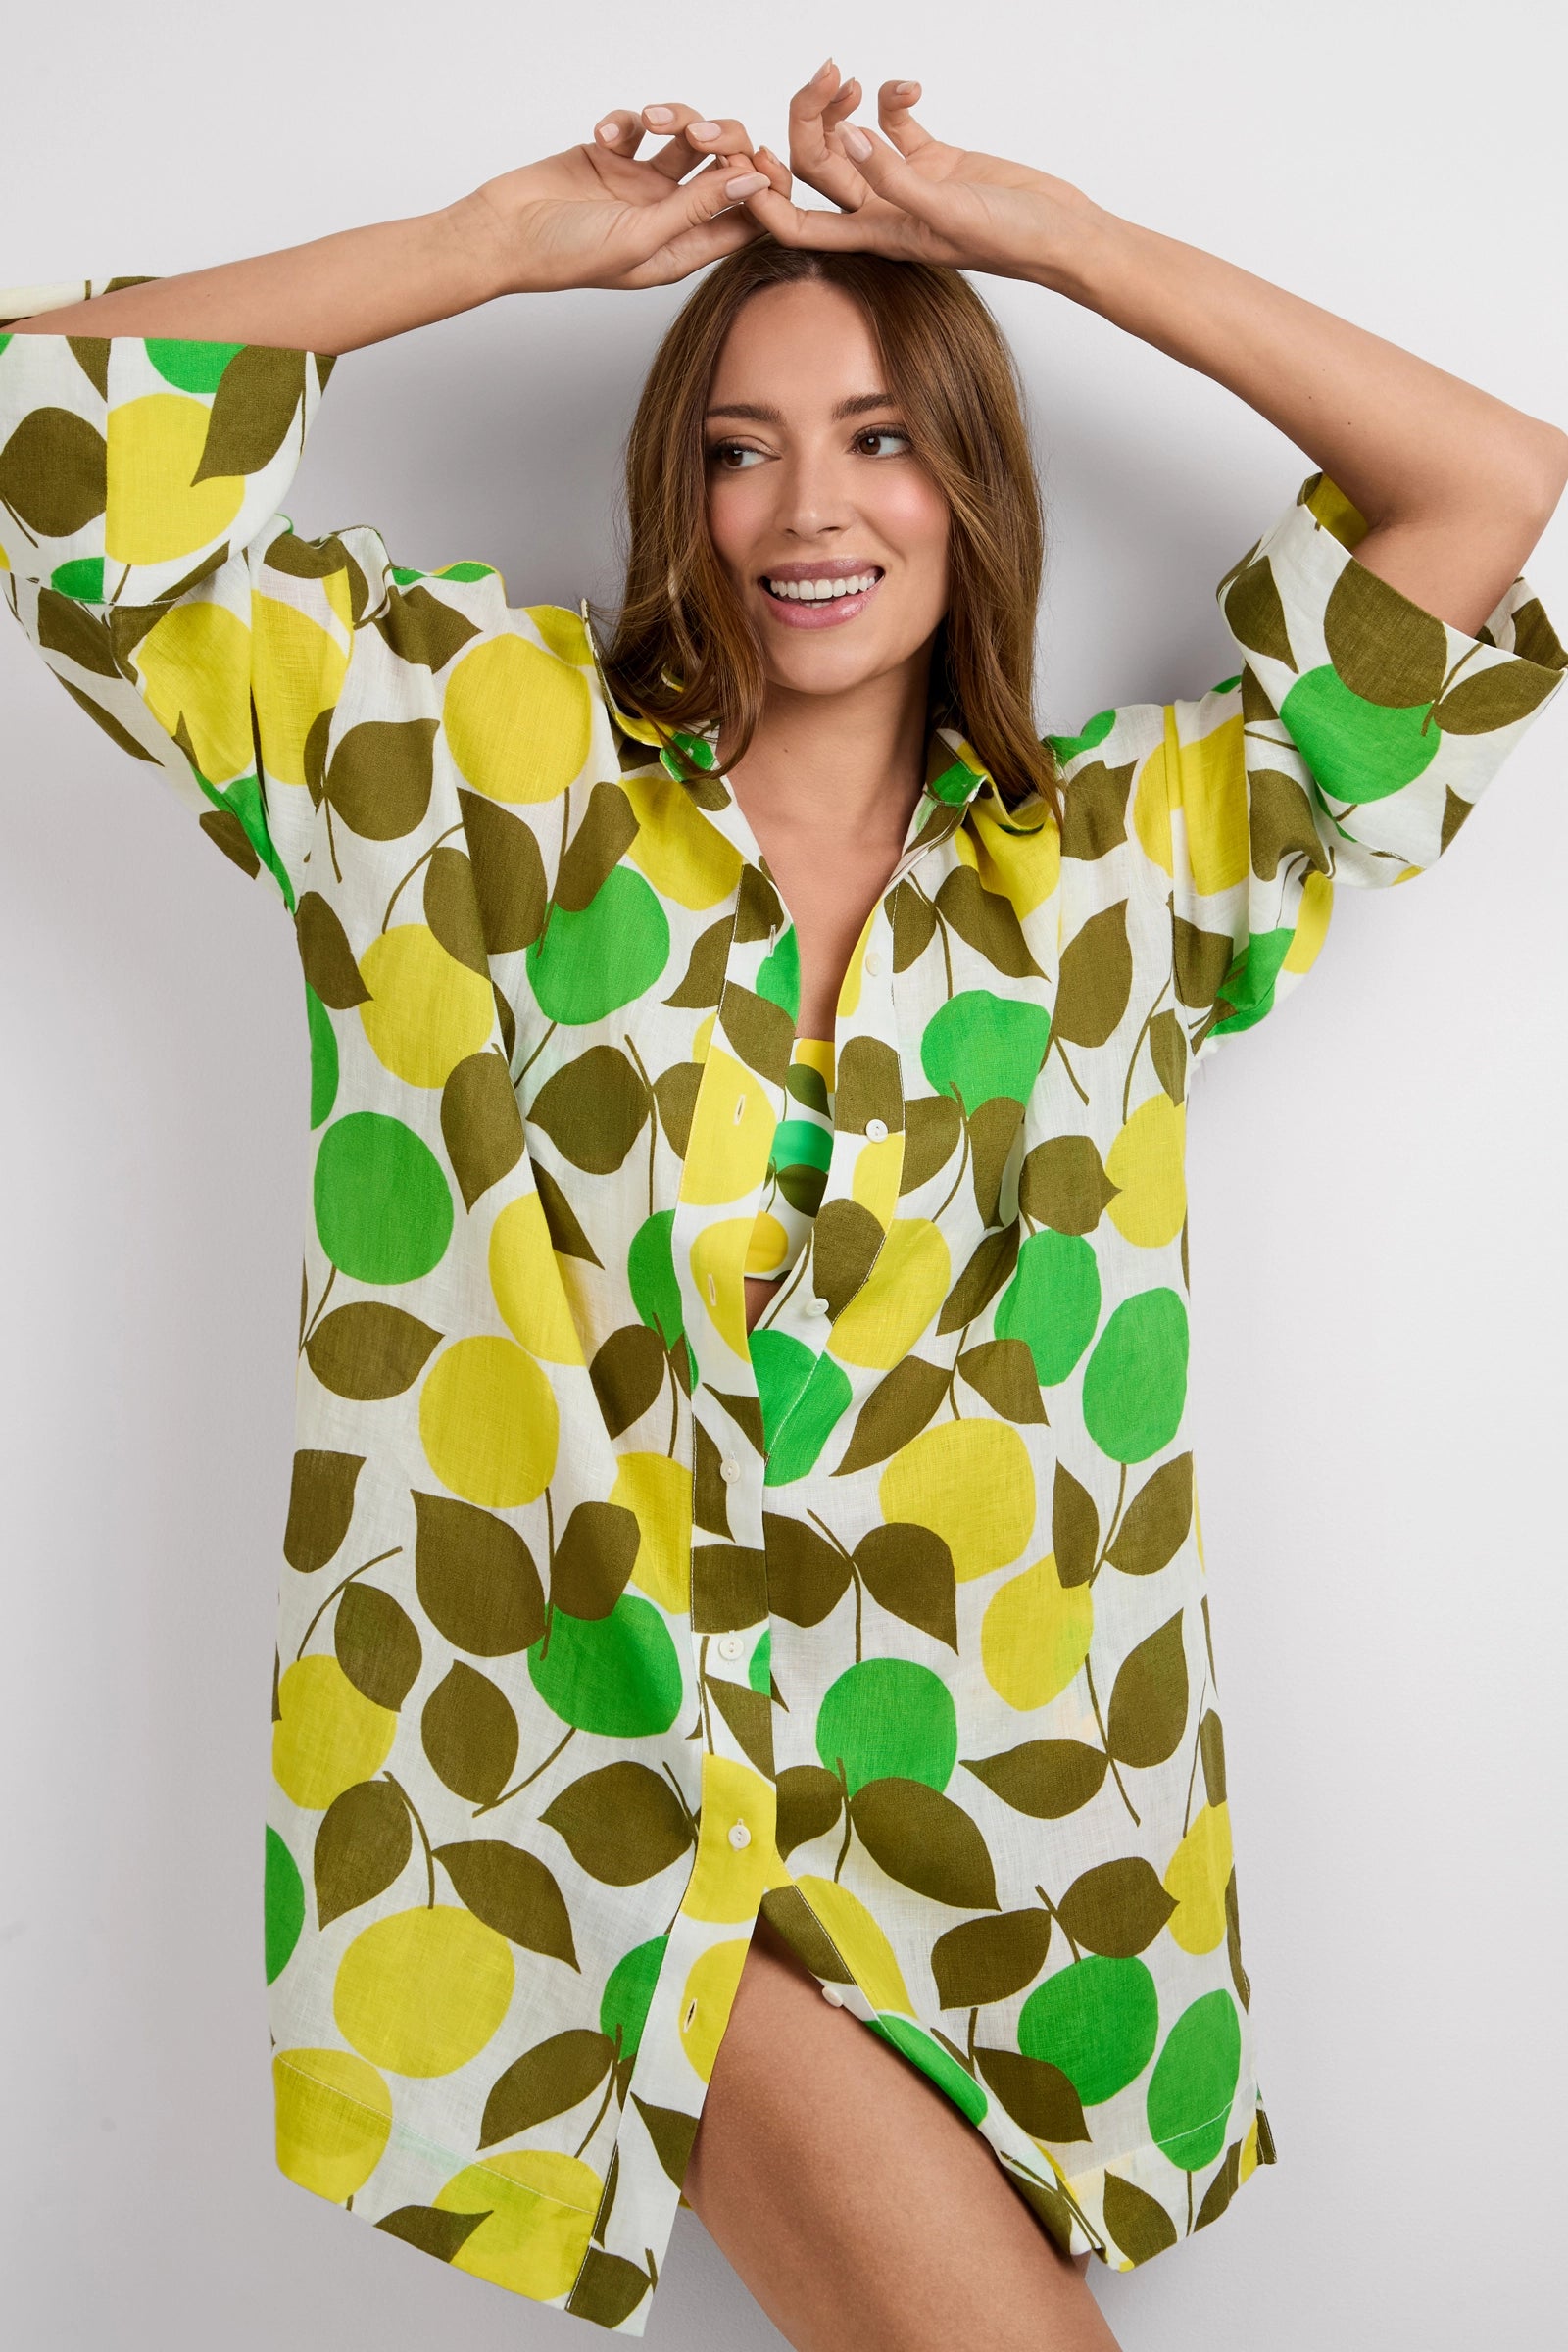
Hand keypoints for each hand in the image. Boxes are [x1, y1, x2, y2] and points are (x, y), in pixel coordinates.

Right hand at [461, 102, 772, 294]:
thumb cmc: (566, 254)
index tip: (760, 160)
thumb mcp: (641, 236)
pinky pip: (639, 124)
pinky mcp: (614, 155)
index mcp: (683, 249)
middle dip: (722, 142)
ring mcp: (642, 183)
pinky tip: (605, 133)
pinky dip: (628, 120)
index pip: (745, 218)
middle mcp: (669, 216)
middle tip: (703, 134)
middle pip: (723, 169)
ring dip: (678, 118)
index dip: (761, 187)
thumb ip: (698, 208)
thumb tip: (753, 183)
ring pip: (686, 137)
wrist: (504, 233)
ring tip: (652, 120)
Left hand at [739, 62, 1103, 286]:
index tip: (749, 162)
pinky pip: (893, 122)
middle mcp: (881, 210)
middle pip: (815, 168)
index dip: (763, 201)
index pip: (798, 226)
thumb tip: (846, 138)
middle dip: (806, 121)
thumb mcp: (948, 210)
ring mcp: (904, 182)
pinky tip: (910, 88)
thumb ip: (896, 178)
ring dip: (839, 105)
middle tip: (825, 77)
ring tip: (852, 77)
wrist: (1062, 232)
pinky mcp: (932, 157)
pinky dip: (892, 97)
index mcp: (875, 235)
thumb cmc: (1012, 240)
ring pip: (847, 140)